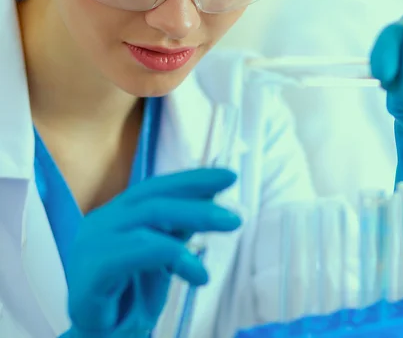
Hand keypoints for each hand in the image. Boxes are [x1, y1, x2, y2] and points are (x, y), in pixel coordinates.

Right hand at [61, 169, 240, 337]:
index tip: (228, 176)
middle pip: (154, 196)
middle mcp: (102, 221)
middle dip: (198, 193)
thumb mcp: (160, 257)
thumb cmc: (125, 299)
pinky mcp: (93, 269)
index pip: (156, 188)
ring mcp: (93, 243)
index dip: (192, 179)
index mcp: (117, 215)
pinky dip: (177, 256)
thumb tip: (209, 198)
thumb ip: (177, 228)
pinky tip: (200, 275)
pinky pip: (140, 250)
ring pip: (151, 214)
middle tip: (236, 206)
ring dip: (197, 216)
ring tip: (232, 224)